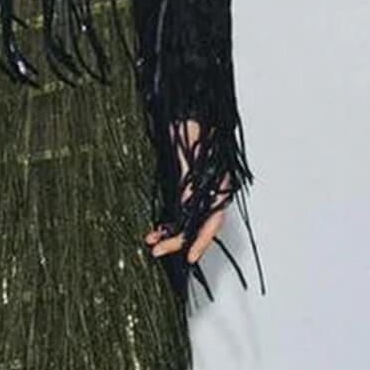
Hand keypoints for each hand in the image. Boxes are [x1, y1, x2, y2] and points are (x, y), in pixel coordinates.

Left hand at [144, 116, 228, 264]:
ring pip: (187, 221)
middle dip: (178, 241)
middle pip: (197, 226)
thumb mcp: (189, 158)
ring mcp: (198, 191)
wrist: (185, 112)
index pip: (212, 221)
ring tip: (151, 241)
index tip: (188, 256)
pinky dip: (167, 221)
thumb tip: (186, 209)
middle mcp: (210, 192)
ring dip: (170, 233)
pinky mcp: (185, 187)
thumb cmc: (192, 128)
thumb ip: (189, 186)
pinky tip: (155, 229)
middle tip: (157, 251)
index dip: (200, 241)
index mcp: (218, 186)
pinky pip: (179, 211)